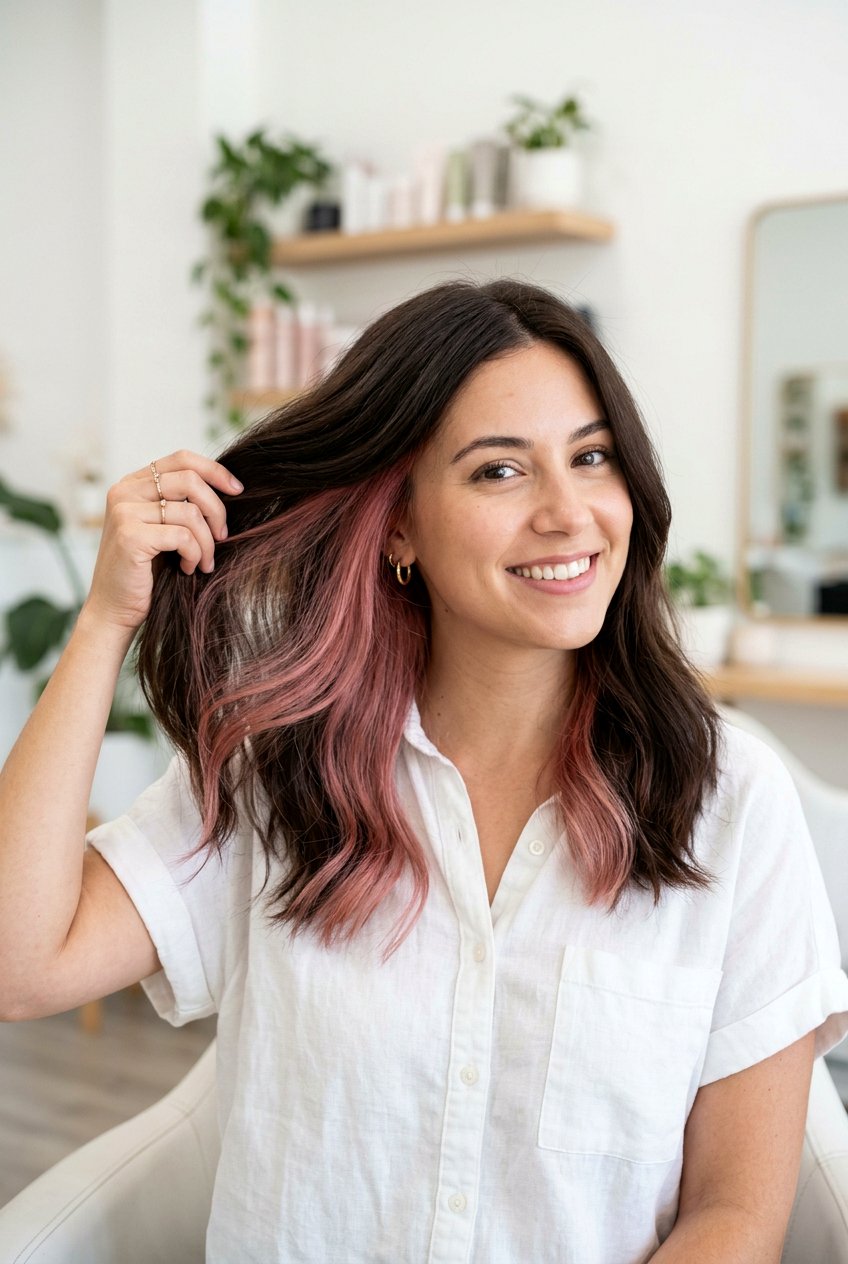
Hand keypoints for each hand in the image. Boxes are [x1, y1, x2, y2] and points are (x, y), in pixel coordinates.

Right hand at [81, 450, 243, 632]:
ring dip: (207, 542)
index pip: (182, 459)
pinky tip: (187, 568)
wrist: (114, 610)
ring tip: (204, 562)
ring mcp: (124, 512)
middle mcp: (124, 492)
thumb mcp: (163, 529)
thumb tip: (229, 488)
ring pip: (190, 512)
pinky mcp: (130, 536)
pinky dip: (194, 554)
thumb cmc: (145, 573)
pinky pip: (183, 536)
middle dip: (216, 510)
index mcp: (132, 485)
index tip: (238, 490)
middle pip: (190, 480)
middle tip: (222, 536)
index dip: (215, 471)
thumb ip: (180, 504)